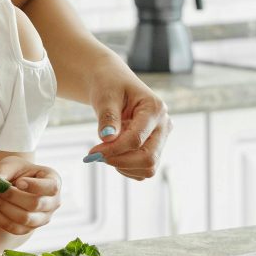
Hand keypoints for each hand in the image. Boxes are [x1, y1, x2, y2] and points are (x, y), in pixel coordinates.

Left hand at [0, 158, 60, 235]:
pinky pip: (14, 228)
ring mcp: (43, 218)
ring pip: (24, 219)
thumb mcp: (11, 164)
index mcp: (53, 181)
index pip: (51, 187)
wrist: (14, 183)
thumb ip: (3, 171)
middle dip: (10, 196)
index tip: (18, 182)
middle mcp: (53, 202)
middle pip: (35, 204)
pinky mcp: (29, 229)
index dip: (35, 186)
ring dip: (2, 207)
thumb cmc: (17, 171)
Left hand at [81, 56, 169, 180]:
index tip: (92, 152)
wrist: (112, 84)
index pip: (136, 139)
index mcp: (155, 108)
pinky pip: (143, 170)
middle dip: (119, 161)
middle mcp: (163, 125)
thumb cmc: (109, 85)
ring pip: (148, 168)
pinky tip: (113, 153)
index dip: (113, 149)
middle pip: (148, 158)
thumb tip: (107, 138)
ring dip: (122, 165)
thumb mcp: (105, 95)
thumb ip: (108, 116)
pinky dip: (126, 168)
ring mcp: (161, 138)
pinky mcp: (155, 149)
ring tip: (105, 150)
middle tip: (95, 156)